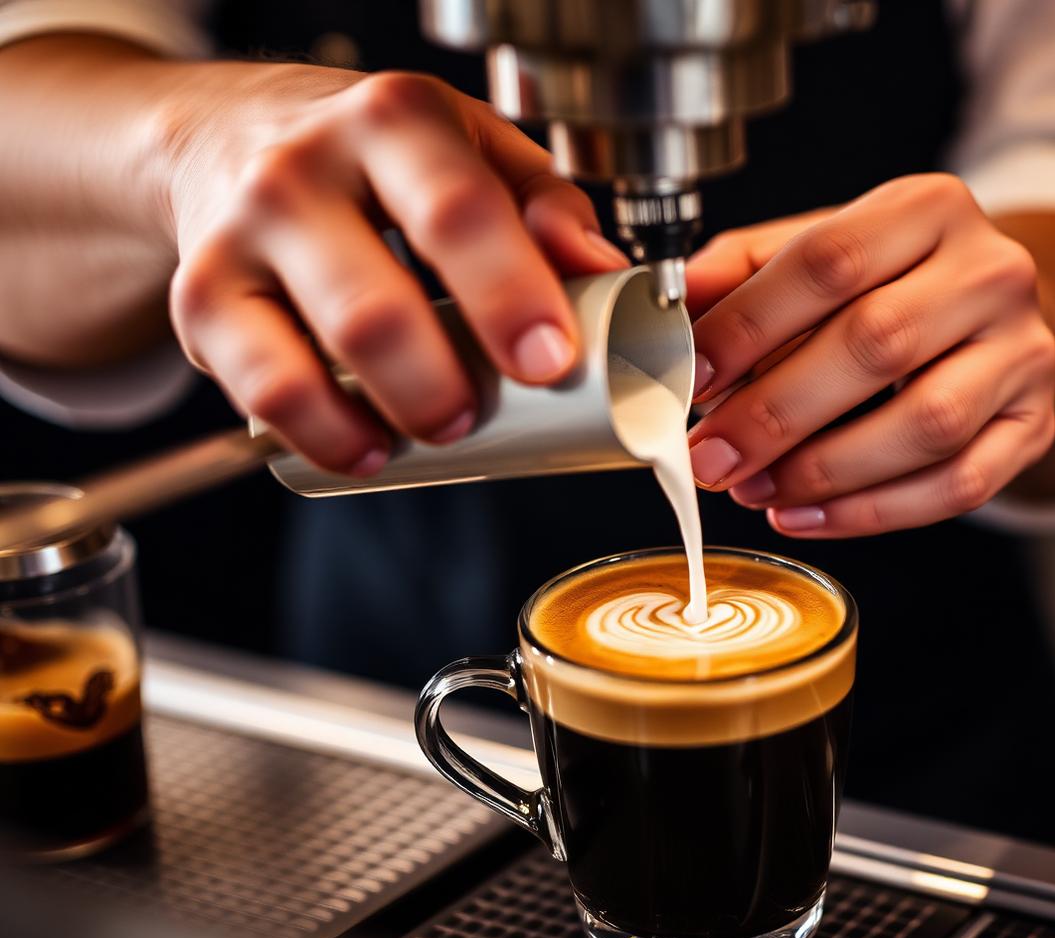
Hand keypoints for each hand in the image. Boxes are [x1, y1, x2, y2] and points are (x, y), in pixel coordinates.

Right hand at [163, 65, 627, 473]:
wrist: (229, 136)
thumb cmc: (376, 158)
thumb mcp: (474, 147)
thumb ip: (546, 205)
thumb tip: (600, 270)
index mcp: (391, 121)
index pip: (456, 212)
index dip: (510, 296)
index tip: (550, 359)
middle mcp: (302, 170)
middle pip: (378, 307)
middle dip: (442, 386)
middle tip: (480, 413)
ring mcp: (241, 237)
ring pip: (309, 358)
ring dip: (390, 416)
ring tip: (435, 429)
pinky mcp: (201, 301)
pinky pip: (262, 393)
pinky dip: (324, 434)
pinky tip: (366, 446)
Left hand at [685, 174, 1054, 537]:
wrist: (989, 317)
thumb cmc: (888, 284)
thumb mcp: (819, 250)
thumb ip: (742, 272)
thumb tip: (670, 300)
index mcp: (929, 207)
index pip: (830, 261)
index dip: (750, 325)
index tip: (690, 377)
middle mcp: (991, 271)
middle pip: (878, 343)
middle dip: (777, 411)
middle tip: (711, 455)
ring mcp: (1025, 351)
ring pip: (927, 423)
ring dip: (825, 470)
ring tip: (754, 489)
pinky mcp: (1037, 425)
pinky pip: (960, 485)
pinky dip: (873, 512)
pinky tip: (806, 515)